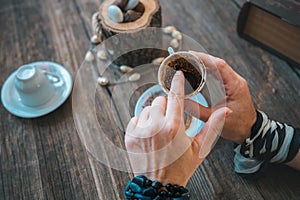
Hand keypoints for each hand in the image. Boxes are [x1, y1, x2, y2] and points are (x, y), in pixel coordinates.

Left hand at [125, 71, 229, 185]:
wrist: (159, 186)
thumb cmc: (181, 167)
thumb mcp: (200, 148)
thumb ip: (213, 127)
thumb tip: (226, 111)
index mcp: (174, 127)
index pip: (175, 96)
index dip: (177, 83)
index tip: (177, 74)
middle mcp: (155, 126)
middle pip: (159, 100)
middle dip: (166, 107)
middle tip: (170, 122)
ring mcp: (140, 131)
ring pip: (147, 109)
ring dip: (154, 115)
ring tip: (160, 131)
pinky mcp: (130, 136)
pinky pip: (136, 119)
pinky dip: (142, 123)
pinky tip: (150, 136)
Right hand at [185, 52, 256, 142]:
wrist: (250, 130)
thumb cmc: (238, 126)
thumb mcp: (216, 119)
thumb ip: (198, 111)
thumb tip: (181, 102)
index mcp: (235, 86)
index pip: (219, 65)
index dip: (204, 58)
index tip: (190, 55)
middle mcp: (235, 81)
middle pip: (217, 63)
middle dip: (200, 58)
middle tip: (184, 57)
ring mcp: (232, 82)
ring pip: (216, 67)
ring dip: (203, 63)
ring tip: (187, 62)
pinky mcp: (229, 86)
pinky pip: (217, 74)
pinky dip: (206, 70)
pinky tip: (196, 71)